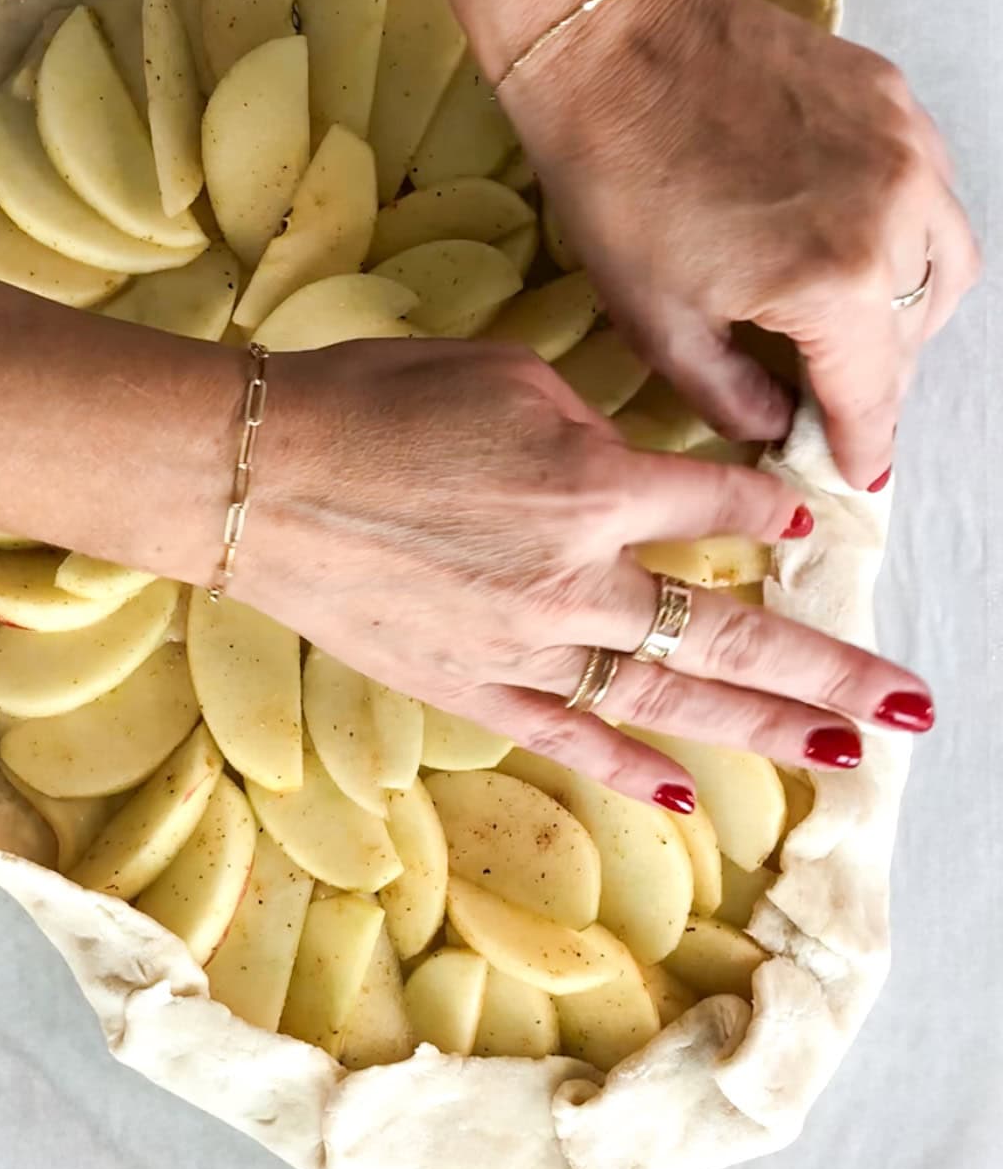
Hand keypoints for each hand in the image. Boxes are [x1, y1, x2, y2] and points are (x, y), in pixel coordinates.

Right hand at [234, 338, 933, 807]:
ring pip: (667, 698)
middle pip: (729, 629)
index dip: (771, 504)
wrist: (256, 476)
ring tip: (844, 756)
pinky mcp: (470, 687)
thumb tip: (632, 469)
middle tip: (911, 702)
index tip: (804, 512)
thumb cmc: (372, 402)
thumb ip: (588, 427)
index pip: (720, 503)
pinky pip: (567, 736)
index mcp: (590, 483)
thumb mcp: (501, 374)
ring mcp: (524, 644)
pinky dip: (630, 766)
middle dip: (830, 668)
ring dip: (764, 728)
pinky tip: (690, 795)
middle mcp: (575, 575)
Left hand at [501, 0, 979, 488]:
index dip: (863, 443)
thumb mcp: (657, 323)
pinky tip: (848, 242)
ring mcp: (906, 149)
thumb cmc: (616, 187)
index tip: (857, 471)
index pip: (873, 393)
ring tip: (847, 325)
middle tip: (830, 393)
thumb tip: (777, 424)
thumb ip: (731, 395)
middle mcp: (895, 217)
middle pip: (916, 334)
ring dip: (907, 312)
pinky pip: (931, 192)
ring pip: (946, 264)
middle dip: (877, 378)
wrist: (612, 45)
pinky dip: (905, 236)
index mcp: (836, 284)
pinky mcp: (894, 99)